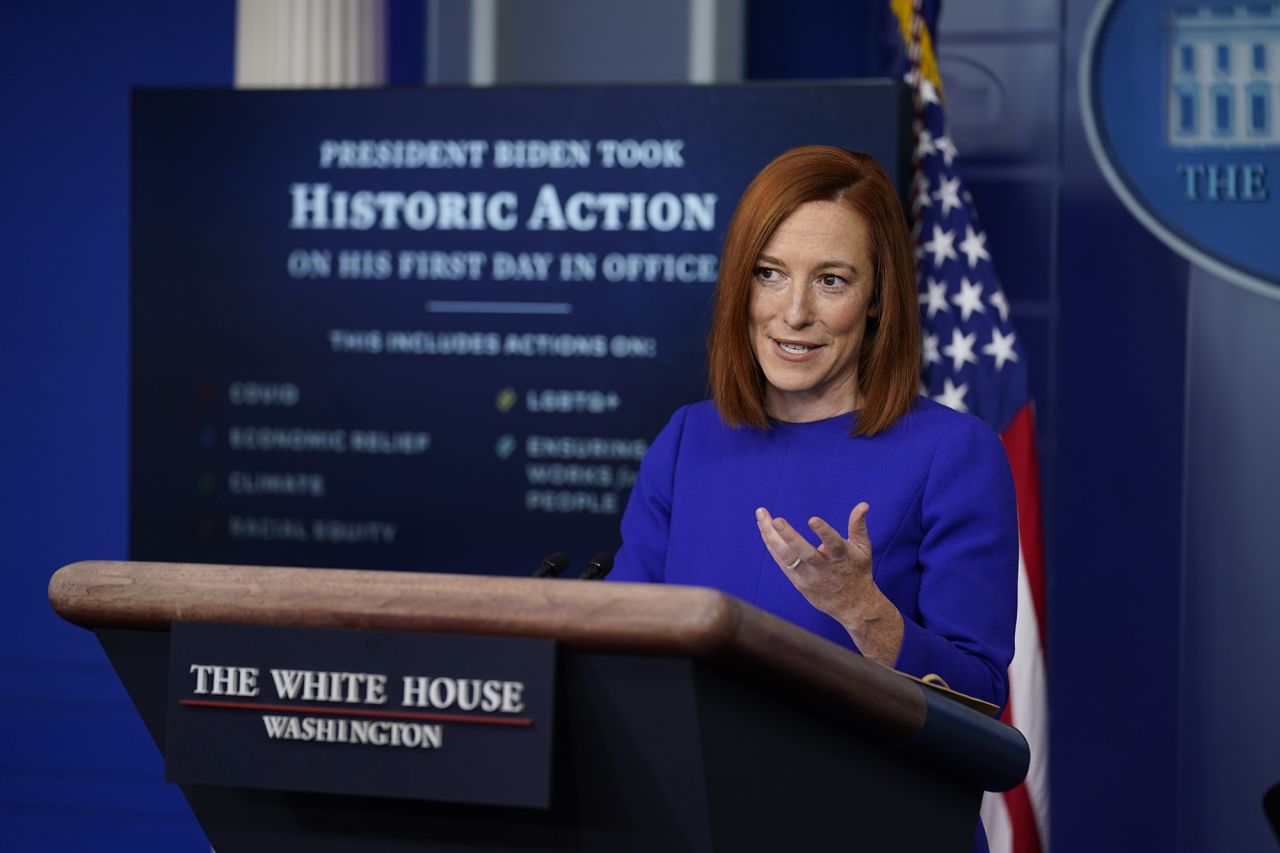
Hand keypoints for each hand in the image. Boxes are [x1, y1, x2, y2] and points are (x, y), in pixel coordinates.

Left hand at [755, 503, 902, 664]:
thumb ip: (858, 526)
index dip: (824, 532)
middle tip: (776, 519)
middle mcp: (823, 568)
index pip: (834, 544)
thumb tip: (863, 504)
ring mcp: (808, 576)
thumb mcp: (863, 549)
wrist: (852, 606)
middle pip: (804, 553)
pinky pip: (781, 562)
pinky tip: (764, 529)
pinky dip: (771, 545)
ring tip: (761, 516)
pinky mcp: (798, 582)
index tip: (812, 519)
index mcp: (842, 557)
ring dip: (771, 536)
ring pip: (787, 557)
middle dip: (789, 536)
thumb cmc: (857, 571)